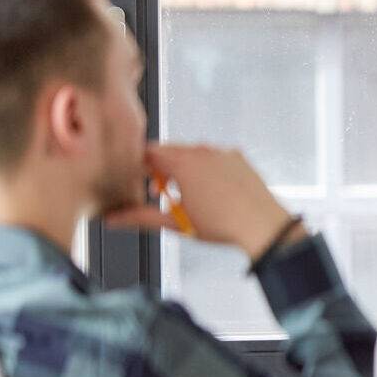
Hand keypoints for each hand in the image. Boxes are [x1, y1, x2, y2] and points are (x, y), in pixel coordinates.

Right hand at [105, 144, 300, 261]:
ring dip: (183, 168)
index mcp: (184, 163)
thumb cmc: (222, 224)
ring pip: (193, 153)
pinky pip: (215, 156)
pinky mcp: (239, 157)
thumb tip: (113, 219)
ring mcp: (223, 152)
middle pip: (170, 151)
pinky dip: (206, 168)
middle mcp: (203, 151)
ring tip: (185, 194)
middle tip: (159, 192)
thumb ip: (140, 217)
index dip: (138, 165)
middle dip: (160, 168)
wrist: (263, 226)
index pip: (149, 152)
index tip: (136, 179)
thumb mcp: (176, 222)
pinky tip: (210, 189)